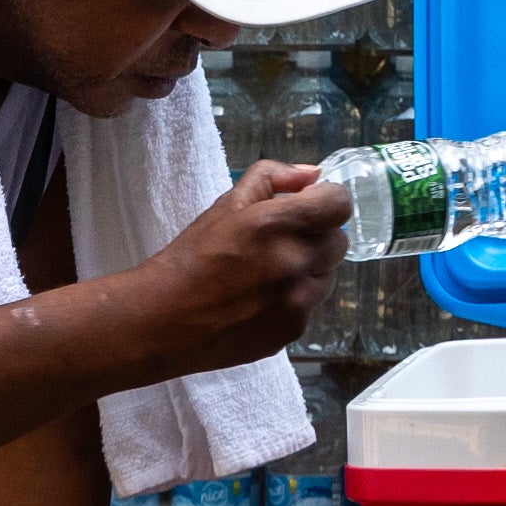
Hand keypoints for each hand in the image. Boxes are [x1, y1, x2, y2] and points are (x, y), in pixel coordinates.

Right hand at [109, 160, 342, 381]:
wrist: (165, 320)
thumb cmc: (191, 258)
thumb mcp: (226, 205)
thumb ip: (273, 177)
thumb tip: (313, 174)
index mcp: (278, 224)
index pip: (339, 205)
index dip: (327, 202)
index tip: (310, 207)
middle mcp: (294, 263)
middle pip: (338, 242)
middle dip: (316, 238)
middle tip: (279, 243)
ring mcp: (297, 302)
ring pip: (327, 277)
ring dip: (308, 272)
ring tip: (266, 276)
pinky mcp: (293, 331)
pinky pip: (310, 307)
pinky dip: (293, 301)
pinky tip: (259, 302)